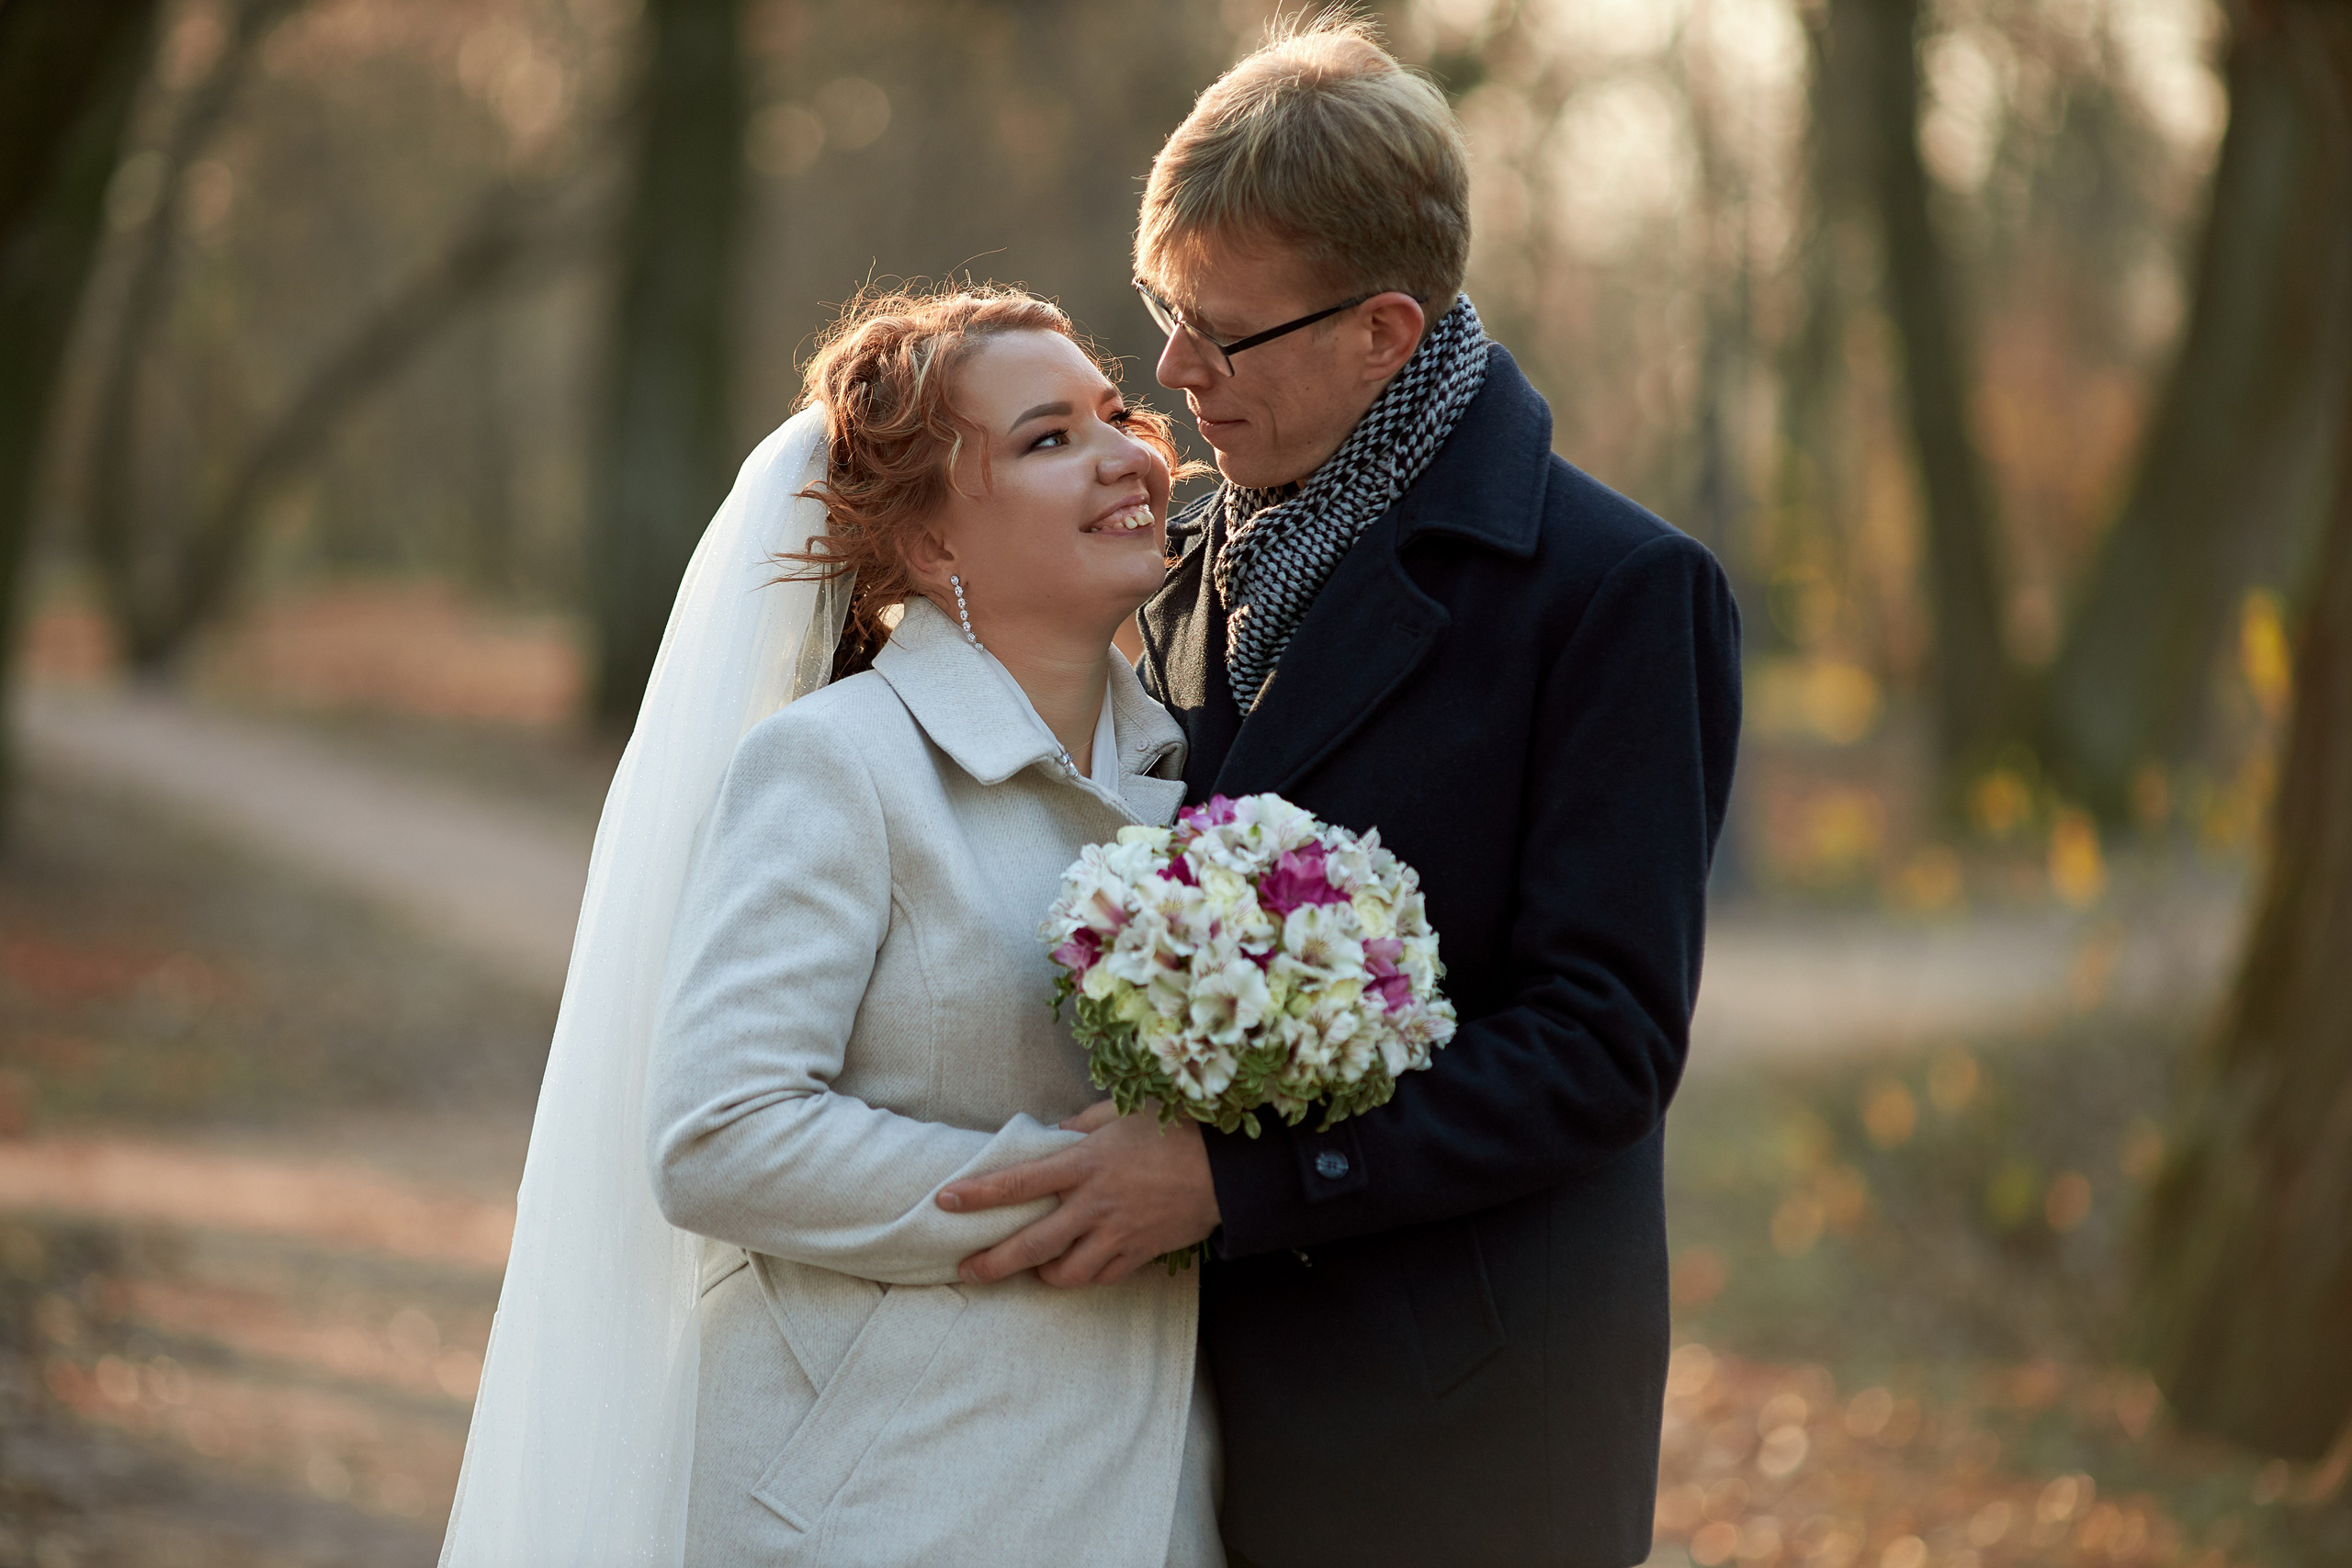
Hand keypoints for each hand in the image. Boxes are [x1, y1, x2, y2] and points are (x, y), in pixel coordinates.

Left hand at [936, 1101, 1219, 1287]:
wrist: (1231, 1171)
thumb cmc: (1178, 1130)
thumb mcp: (1127, 1111)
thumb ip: (1086, 1121)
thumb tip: (1059, 1130)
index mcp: (1085, 1163)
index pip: (1019, 1182)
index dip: (978, 1194)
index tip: (946, 1201)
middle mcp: (1094, 1204)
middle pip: (1031, 1244)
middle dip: (992, 1261)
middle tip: (965, 1270)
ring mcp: (1117, 1234)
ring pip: (1065, 1272)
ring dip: (1042, 1274)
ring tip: (1031, 1270)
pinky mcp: (1140, 1254)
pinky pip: (1102, 1277)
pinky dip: (1084, 1276)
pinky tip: (1076, 1268)